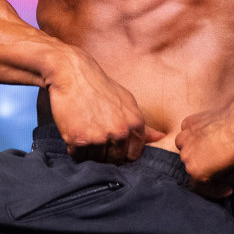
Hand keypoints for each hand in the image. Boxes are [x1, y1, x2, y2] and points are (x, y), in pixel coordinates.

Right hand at [46, 53, 164, 163]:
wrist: (73, 74)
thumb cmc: (100, 87)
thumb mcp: (127, 101)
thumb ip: (143, 124)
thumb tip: (160, 138)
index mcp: (135, 123)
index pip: (133, 155)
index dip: (122, 152)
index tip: (112, 144)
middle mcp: (120, 132)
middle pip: (114, 159)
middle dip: (104, 153)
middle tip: (94, 136)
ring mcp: (100, 136)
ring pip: (95, 159)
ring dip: (88, 151)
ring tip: (84, 130)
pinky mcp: (79, 139)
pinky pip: (78, 156)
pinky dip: (74, 149)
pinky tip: (74, 133)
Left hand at [174, 108, 233, 197]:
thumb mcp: (222, 126)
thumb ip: (216, 138)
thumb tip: (226, 152)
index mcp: (188, 126)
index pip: (194, 147)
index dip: (210, 156)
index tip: (221, 162)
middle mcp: (183, 140)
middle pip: (197, 161)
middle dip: (217, 168)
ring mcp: (187, 155)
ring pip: (201, 173)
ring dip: (221, 177)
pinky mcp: (195, 169)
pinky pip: (202, 187)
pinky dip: (216, 191)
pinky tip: (228, 190)